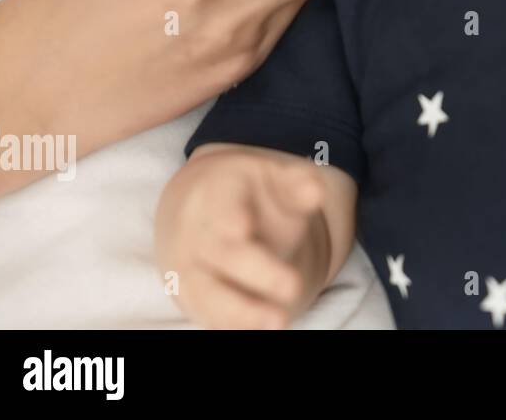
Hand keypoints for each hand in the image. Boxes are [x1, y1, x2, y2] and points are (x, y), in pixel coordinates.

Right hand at [157, 148, 327, 328]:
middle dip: (257, 271)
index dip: (229, 218)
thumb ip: (297, 182)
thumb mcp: (271, 177)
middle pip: (221, 254)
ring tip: (280, 320)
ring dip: (241, 312)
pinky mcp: (192, 297)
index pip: (220, 207)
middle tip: (295, 286)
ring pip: (207, 295)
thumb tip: (316, 191)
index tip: (244, 228)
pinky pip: (209, 315)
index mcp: (215, 195)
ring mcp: (189, 269)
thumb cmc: (247, 193)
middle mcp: (195, 234)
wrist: (198, 207)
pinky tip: (262, 329)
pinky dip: (232, 325)